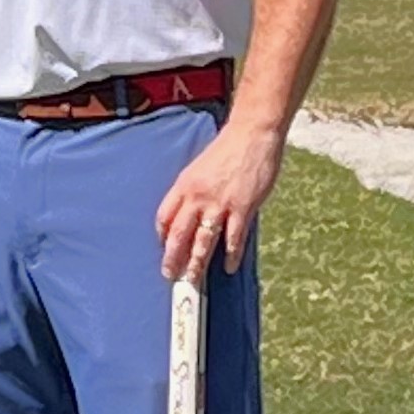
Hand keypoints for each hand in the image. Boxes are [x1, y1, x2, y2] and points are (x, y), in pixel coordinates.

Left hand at [155, 118, 284, 280]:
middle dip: (173, 258)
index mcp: (184, 185)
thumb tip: (189, 213)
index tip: (163, 248)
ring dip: (197, 264)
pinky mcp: (242, 208)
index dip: (162, 236)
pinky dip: (231, 255)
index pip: (164, 217)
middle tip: (171, 275)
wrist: (251, 133)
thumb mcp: (198, 168)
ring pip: (203, 241)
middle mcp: (197, 197)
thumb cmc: (227, 149)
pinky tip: (228, 267)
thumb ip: (192, 191)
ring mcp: (219, 204)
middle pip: (179, 235)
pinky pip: (233, 238)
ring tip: (193, 280)